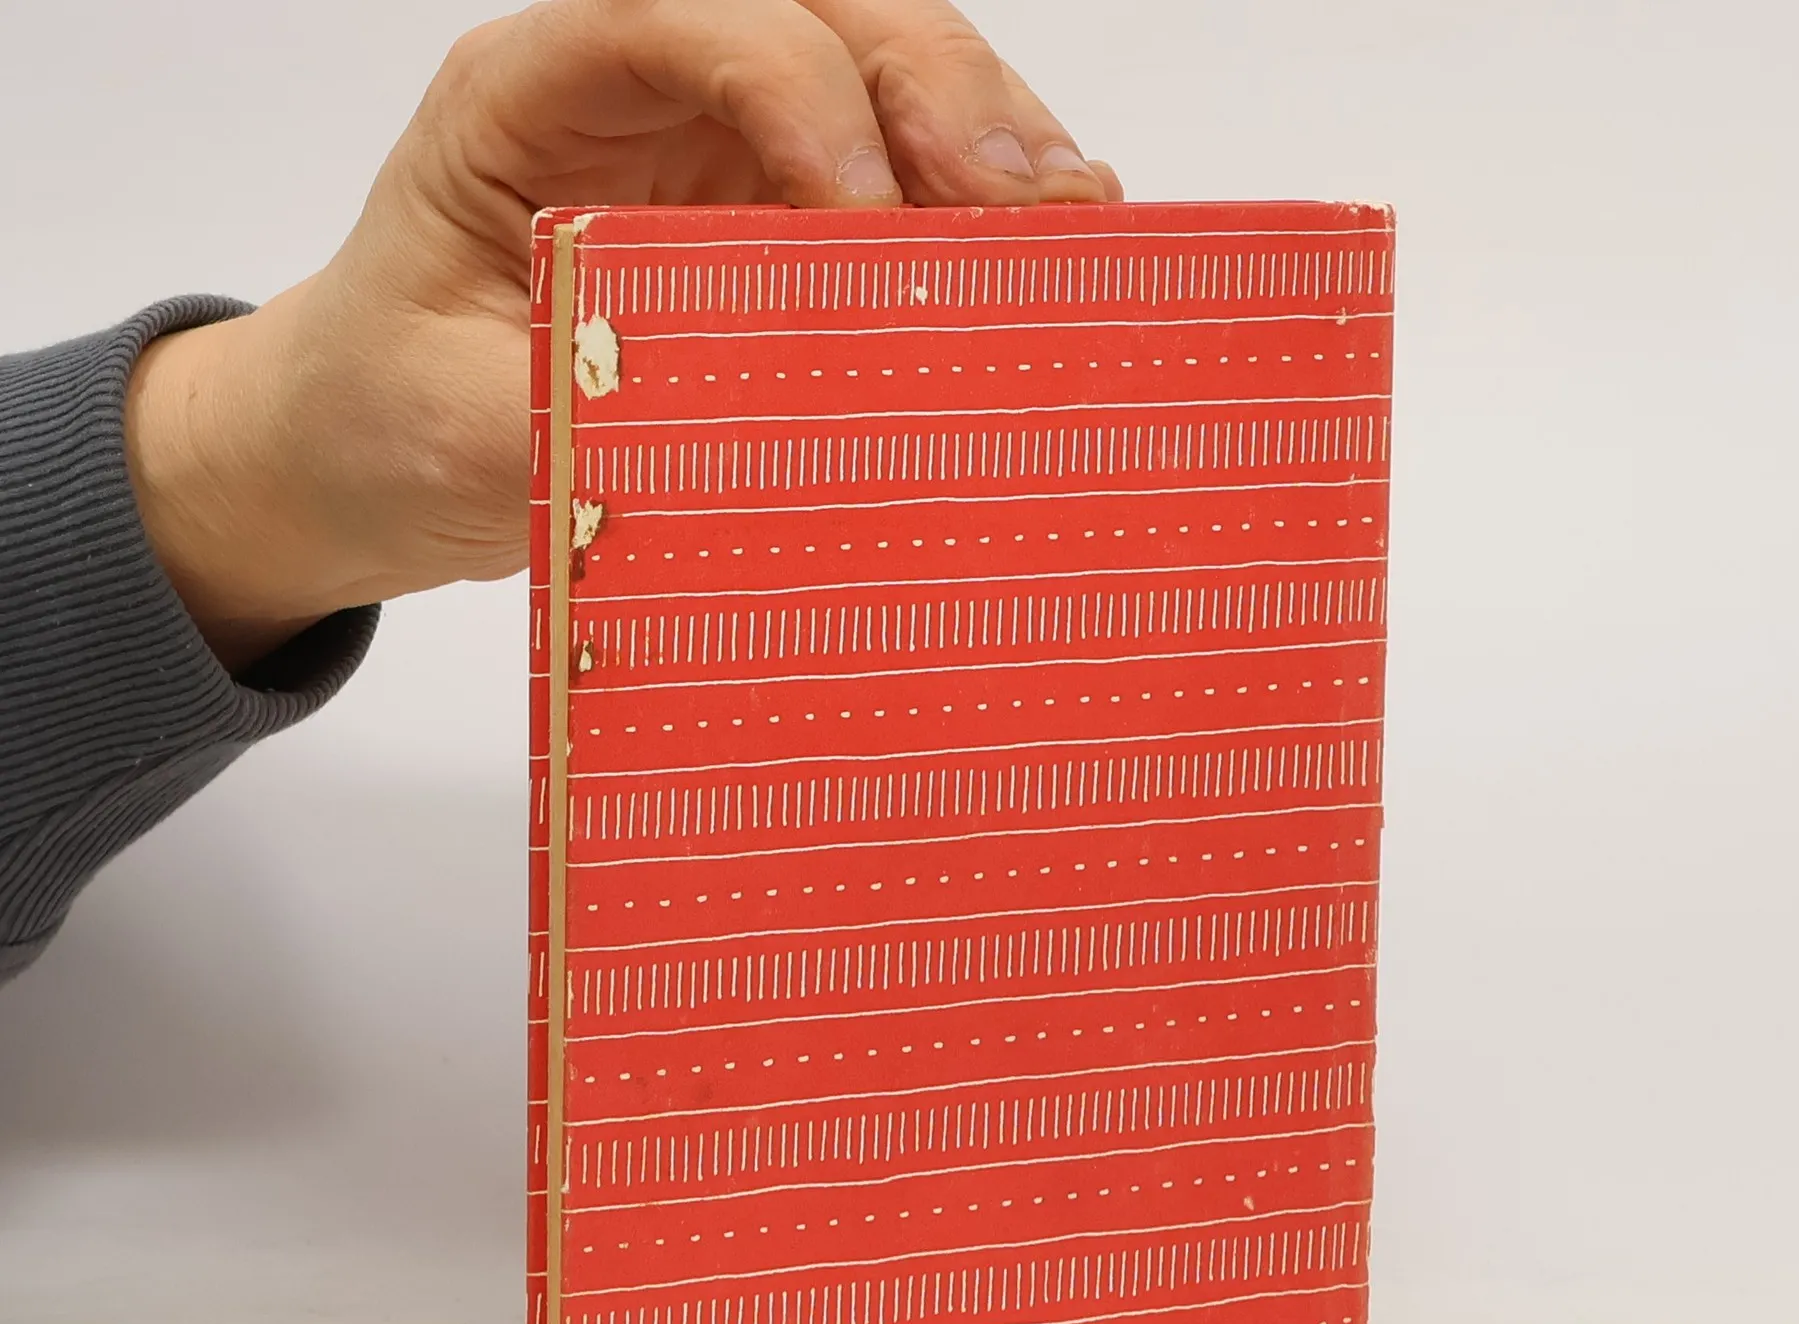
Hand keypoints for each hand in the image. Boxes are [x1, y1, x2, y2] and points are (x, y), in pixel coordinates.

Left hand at [125, 0, 1121, 670]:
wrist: (370, 450)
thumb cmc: (389, 418)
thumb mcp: (463, 429)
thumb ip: (602, 412)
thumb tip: (771, 435)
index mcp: (532, 93)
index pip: (686, 15)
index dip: (800, 92)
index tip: (870, 227)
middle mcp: (641, 85)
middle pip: (822, 8)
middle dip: (939, 89)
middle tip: (1025, 206)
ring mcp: (718, 141)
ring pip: (885, 69)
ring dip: (990, 134)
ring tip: (1074, 224)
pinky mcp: (774, 215)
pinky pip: (898, 173)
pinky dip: (979, 210)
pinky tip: (1046, 255)